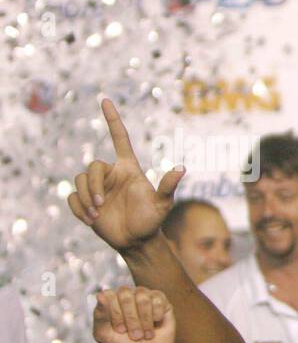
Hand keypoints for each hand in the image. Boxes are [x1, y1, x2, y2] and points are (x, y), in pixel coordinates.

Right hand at [67, 99, 184, 253]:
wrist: (137, 242)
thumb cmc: (152, 221)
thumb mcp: (163, 205)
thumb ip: (168, 187)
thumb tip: (181, 168)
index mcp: (128, 169)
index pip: (120, 139)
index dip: (113, 120)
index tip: (105, 100)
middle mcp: (111, 175)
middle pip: (92, 166)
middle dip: (92, 185)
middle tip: (100, 204)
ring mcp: (97, 188)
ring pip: (79, 180)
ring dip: (85, 198)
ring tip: (96, 215)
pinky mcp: (85, 202)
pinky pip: (72, 198)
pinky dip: (78, 208)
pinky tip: (90, 220)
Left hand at [93, 286, 175, 342]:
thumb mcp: (106, 336)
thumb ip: (100, 316)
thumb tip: (100, 296)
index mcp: (109, 301)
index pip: (109, 295)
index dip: (115, 313)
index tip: (120, 330)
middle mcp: (126, 295)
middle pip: (126, 294)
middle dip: (131, 319)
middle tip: (135, 335)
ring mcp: (143, 295)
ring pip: (143, 297)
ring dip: (145, 320)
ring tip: (146, 334)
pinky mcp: (160, 299)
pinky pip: (158, 300)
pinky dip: (157, 316)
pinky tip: (156, 324)